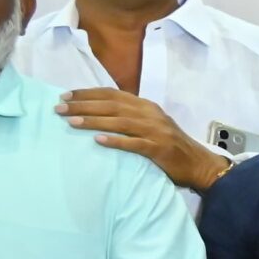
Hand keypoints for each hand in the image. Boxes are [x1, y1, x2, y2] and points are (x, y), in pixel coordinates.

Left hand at [56, 90, 223, 192]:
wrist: (199, 164)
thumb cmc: (171, 147)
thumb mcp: (152, 125)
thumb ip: (131, 118)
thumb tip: (100, 113)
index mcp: (146, 106)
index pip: (112, 94)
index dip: (87, 93)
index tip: (65, 95)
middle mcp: (150, 114)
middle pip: (111, 105)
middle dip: (83, 105)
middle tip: (59, 108)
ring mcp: (155, 131)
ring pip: (119, 121)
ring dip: (93, 120)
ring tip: (71, 121)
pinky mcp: (158, 149)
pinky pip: (133, 143)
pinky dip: (115, 141)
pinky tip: (98, 140)